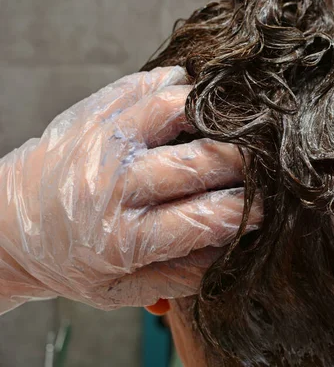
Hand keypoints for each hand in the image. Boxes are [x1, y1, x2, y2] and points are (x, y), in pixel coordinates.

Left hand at [0, 67, 260, 312]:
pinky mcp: (95, 110)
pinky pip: (149, 83)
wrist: (7, 226)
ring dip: (219, 117)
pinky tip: (198, 103)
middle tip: (261, 168)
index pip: (208, 217)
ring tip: (237, 130)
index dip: (249, 210)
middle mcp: (113, 183)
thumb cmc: (71, 260)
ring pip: (178, 108)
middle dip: (246, 164)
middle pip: (203, 161)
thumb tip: (236, 243)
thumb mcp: (122, 290)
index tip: (266, 207)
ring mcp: (103, 139)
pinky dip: (183, 86)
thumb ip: (184, 273)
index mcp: (123, 238)